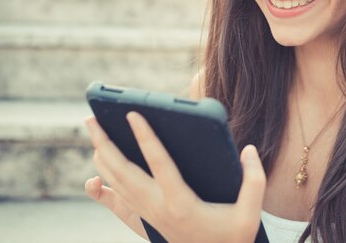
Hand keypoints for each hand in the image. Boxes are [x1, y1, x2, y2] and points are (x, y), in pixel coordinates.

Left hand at [84, 112, 266, 242]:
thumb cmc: (233, 237)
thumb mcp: (250, 214)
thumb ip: (254, 180)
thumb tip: (247, 150)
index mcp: (182, 203)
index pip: (160, 164)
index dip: (146, 137)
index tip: (133, 114)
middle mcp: (159, 208)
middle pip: (124, 172)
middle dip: (105, 143)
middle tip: (91, 118)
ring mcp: (148, 215)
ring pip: (116, 184)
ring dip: (102, 157)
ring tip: (93, 132)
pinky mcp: (145, 221)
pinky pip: (116, 206)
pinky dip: (101, 192)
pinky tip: (92, 180)